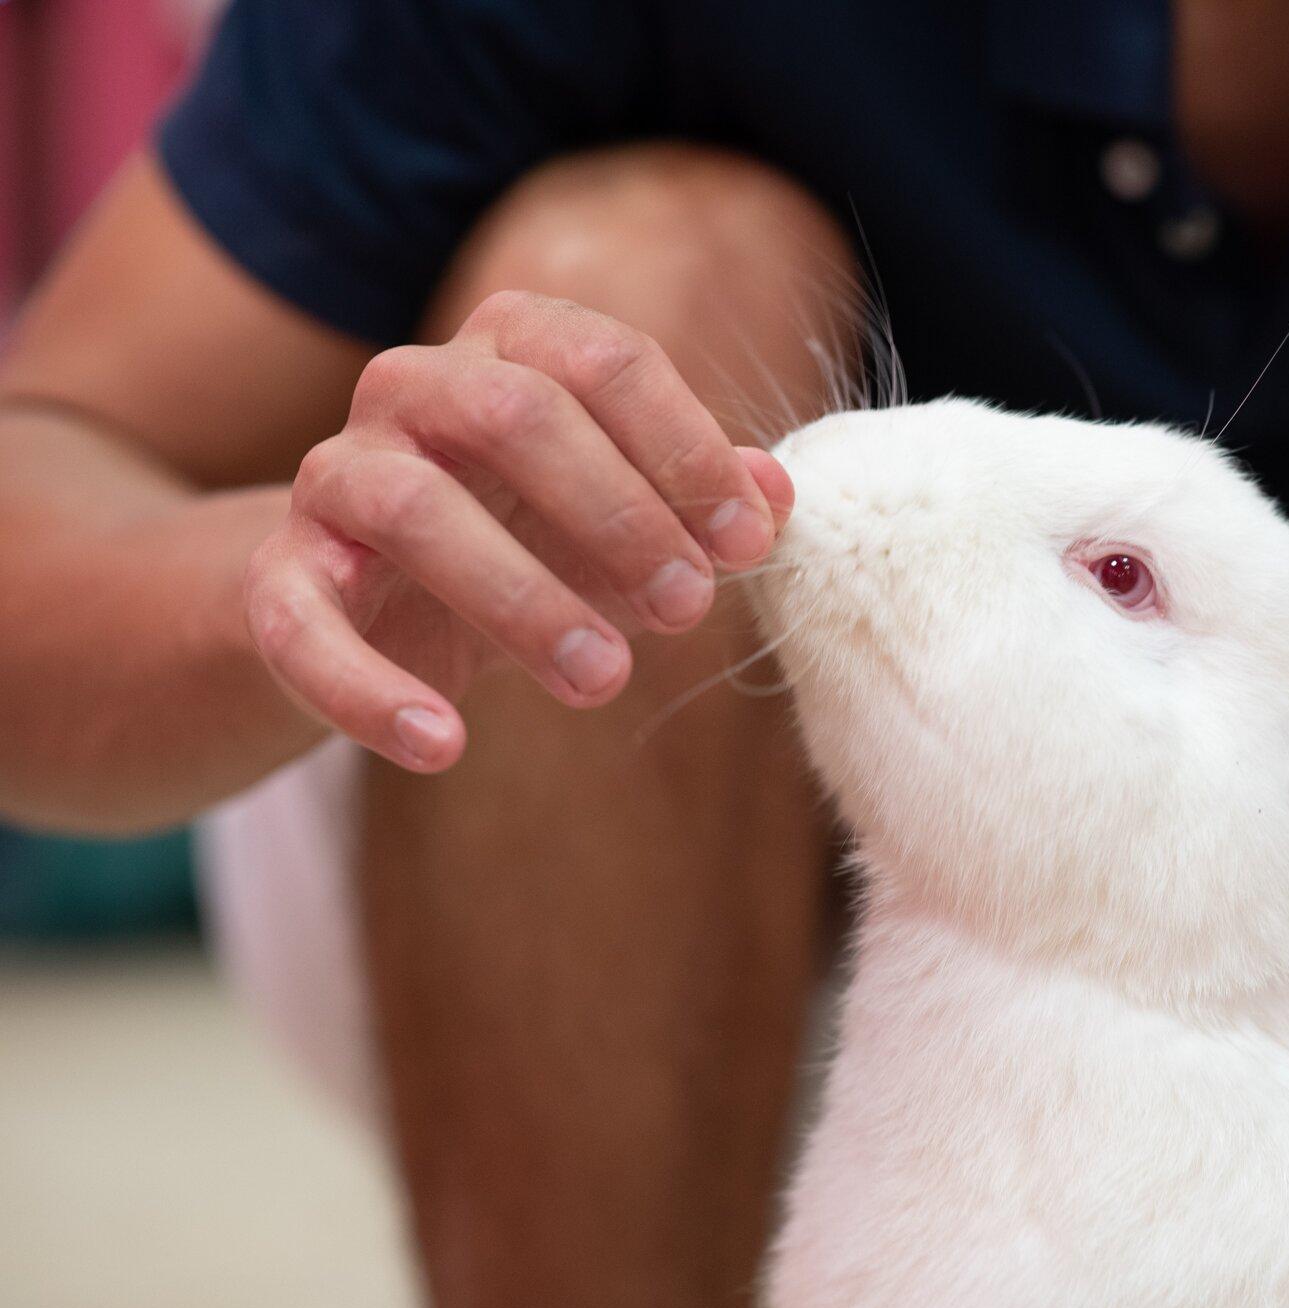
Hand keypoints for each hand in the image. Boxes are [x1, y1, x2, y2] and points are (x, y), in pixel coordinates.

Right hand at [244, 290, 792, 770]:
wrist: (365, 601)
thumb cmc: (524, 536)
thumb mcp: (621, 519)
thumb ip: (697, 500)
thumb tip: (780, 494)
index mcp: (511, 348)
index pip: (606, 359)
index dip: (684, 447)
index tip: (747, 541)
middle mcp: (412, 387)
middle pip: (513, 412)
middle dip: (616, 511)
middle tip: (691, 607)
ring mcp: (334, 476)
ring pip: (413, 506)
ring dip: (521, 597)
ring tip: (605, 679)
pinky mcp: (275, 578)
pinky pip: (301, 624)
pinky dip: (367, 690)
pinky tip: (441, 746)